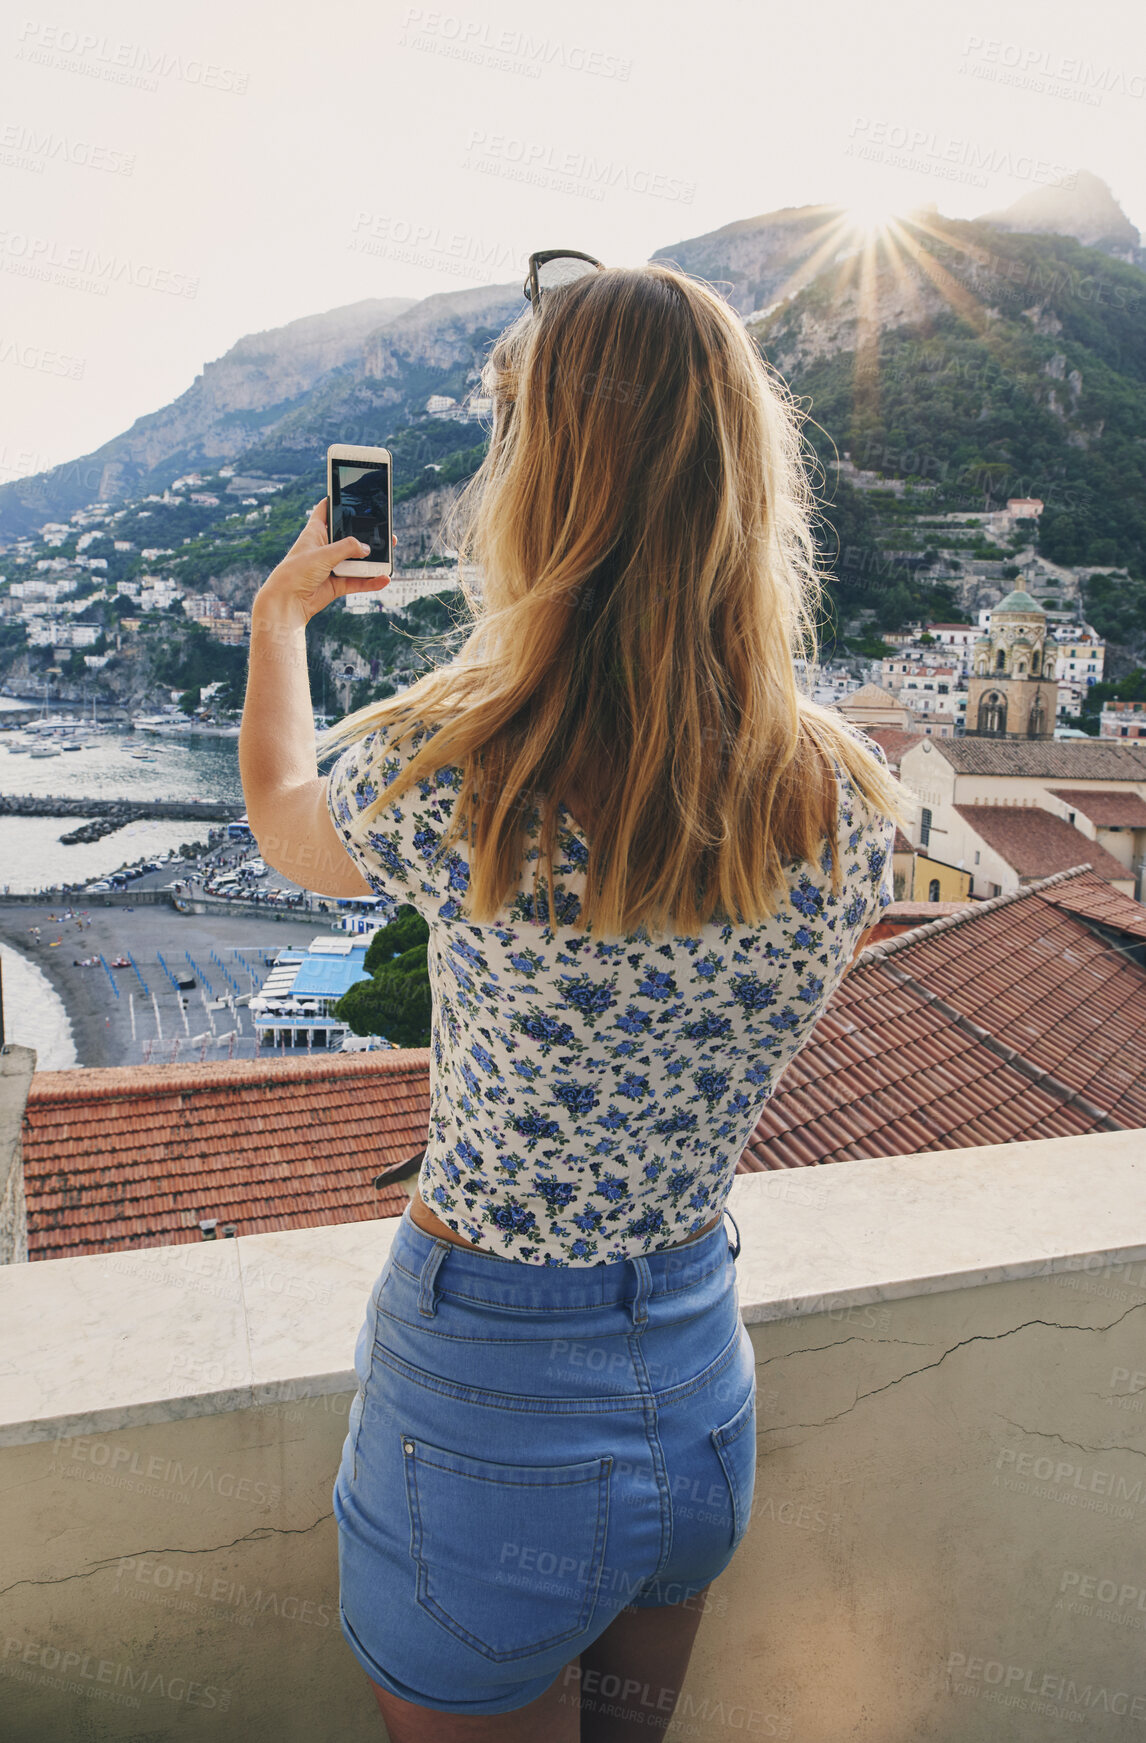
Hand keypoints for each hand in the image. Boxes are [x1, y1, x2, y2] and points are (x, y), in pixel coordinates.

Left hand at [252, 498, 396, 626]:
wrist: (287, 602)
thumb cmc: (296, 572)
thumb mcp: (323, 554)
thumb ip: (347, 548)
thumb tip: (367, 549)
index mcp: (315, 532)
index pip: (325, 510)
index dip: (336, 501)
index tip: (351, 495)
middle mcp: (324, 548)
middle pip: (349, 537)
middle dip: (366, 536)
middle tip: (385, 532)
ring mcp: (331, 566)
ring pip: (356, 561)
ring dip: (371, 561)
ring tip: (389, 557)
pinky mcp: (336, 584)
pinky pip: (357, 581)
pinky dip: (370, 581)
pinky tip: (383, 579)